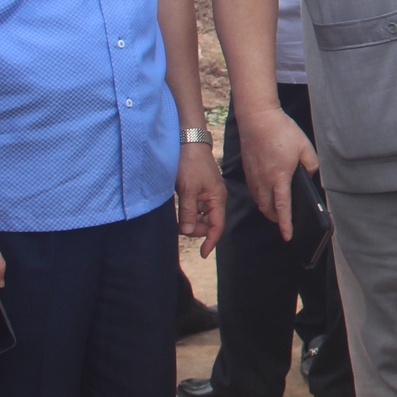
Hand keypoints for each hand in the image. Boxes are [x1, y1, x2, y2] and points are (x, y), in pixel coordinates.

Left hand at [175, 140, 224, 256]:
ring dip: (192, 220)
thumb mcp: (187, 190)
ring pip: (202, 215)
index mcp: (217, 198)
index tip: (202, 254)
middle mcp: (215, 197)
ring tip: (179, 217)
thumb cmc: (190, 164)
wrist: (188, 142)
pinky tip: (180, 209)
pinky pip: (197, 207)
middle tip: (181, 227)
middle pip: (210, 222)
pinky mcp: (200, 189)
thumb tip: (188, 231)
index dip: (210, 241)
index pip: (217, 225)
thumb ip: (188, 212)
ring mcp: (208, 193)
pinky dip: (190, 212)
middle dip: (197, 229)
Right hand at [237, 103, 316, 240]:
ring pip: (259, 201)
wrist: (257, 118)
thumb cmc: (282, 131)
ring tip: (277, 210)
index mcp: (279, 177)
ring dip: (267, 209)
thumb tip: (309, 176)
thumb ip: (311, 165)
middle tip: (285, 222)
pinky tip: (268, 192)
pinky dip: (260, 197)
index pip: (282, 207)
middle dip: (276, 219)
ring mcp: (253, 176)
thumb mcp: (305, 147)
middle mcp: (263, 180)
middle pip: (267, 209)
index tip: (288, 236)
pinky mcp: (247, 170)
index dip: (285, 224)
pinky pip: (254, 190)